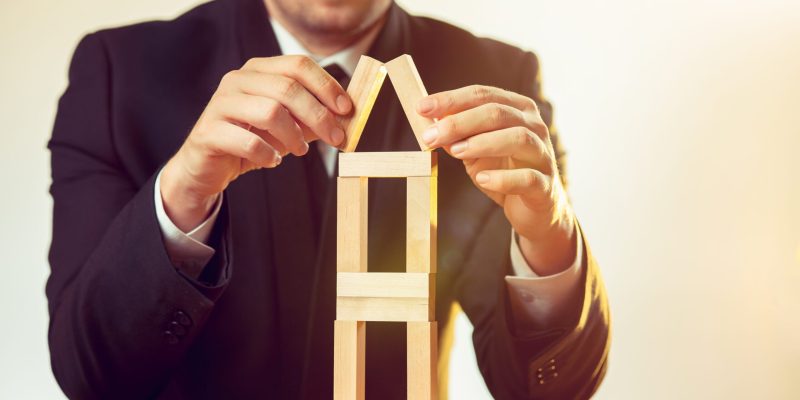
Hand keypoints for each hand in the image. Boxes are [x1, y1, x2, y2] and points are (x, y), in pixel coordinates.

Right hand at [160, 55, 351, 231]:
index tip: (347, 109)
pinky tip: (272, 161)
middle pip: (287, 88)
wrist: (207, 166)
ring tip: (300, 150)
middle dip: (318, 115)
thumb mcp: (289, 126)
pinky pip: (248, 142)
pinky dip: (268, 154)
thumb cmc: (252, 140)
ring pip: (270, 112)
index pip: (298, 65)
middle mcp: (237, 81)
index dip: (327, 85)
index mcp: (258, 71)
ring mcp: (220, 104)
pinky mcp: (209, 132)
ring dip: (293, 135)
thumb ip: (315, 118)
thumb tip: (348, 118)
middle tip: (336, 138)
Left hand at [417, 85, 576, 274]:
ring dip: (481, 143)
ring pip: (517, 138)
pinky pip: (527, 178)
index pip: (483, 95)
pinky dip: (503, 178)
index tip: (421, 107)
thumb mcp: (474, 150)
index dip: (451, 100)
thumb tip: (430, 124)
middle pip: (497, 113)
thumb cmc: (503, 171)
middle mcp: (534, 126)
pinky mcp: (544, 185)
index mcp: (517, 109)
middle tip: (431, 136)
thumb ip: (456, 136)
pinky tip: (482, 179)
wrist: (532, 207)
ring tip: (455, 151)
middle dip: (459, 122)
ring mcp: (543, 154)